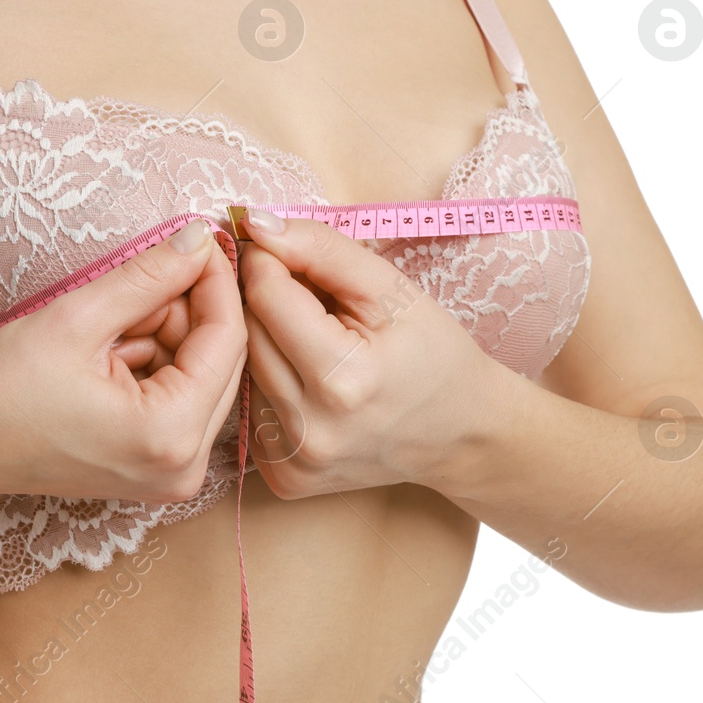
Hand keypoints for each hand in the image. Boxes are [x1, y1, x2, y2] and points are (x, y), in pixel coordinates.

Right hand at [0, 218, 247, 503]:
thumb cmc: (4, 392)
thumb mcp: (77, 319)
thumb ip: (148, 277)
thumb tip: (199, 240)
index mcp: (169, 435)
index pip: (226, 341)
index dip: (215, 281)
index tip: (200, 239)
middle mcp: (187, 466)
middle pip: (222, 361)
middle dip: (188, 311)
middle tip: (141, 279)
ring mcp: (176, 474)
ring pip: (203, 376)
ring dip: (168, 337)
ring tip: (109, 328)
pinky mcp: (161, 470)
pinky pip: (184, 399)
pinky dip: (158, 364)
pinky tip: (112, 354)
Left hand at [236, 208, 508, 497]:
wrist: (460, 433)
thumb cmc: (432, 352)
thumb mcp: (391, 287)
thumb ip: (319, 248)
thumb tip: (254, 223)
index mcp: (342, 379)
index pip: (264, 295)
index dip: (268, 261)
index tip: (283, 251)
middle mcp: (311, 429)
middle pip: (246, 333)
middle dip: (266, 300)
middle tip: (305, 294)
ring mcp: (294, 461)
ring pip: (242, 370)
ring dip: (265, 342)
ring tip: (313, 337)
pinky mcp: (284, 479)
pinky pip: (250, 409)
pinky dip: (270, 384)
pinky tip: (307, 379)